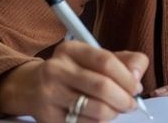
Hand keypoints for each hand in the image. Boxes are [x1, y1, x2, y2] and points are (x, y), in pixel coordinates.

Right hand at [0, 42, 148, 122]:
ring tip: (116, 110)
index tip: (136, 87)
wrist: (30, 87)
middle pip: (102, 87)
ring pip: (96, 110)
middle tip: (131, 103)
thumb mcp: (92, 58)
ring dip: (114, 113)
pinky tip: (100, 117)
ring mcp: (50, 95)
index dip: (127, 77)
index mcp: (70, 50)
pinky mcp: (49, 118)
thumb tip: (137, 75)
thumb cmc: (71, 72)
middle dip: (124, 99)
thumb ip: (122, 61)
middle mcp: (56, 70)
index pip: (105, 61)